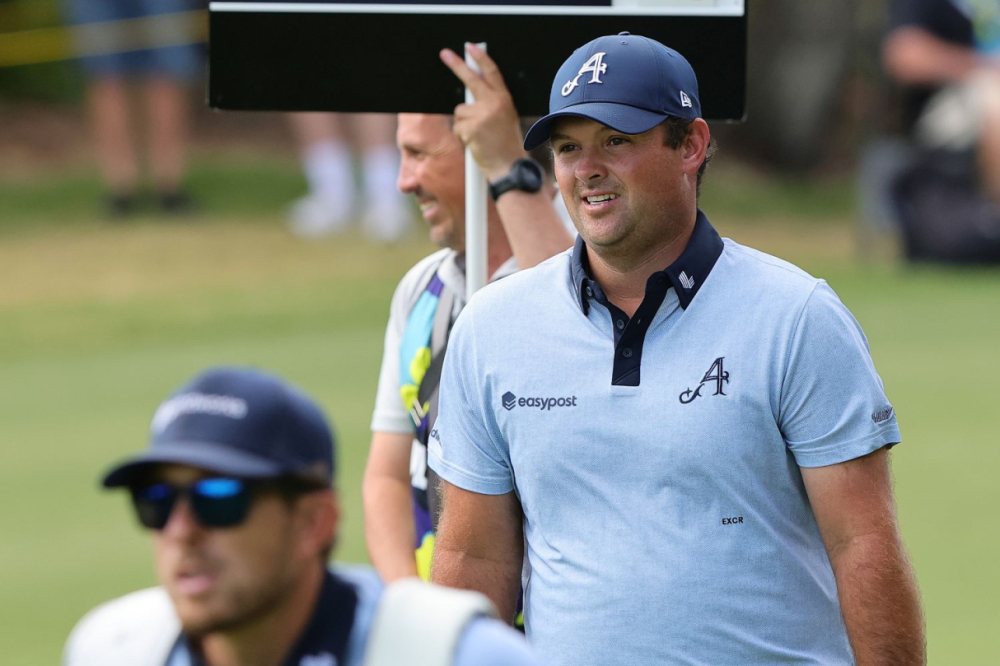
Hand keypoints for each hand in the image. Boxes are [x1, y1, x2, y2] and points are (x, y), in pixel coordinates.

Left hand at [440, 43, 527, 180]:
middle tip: (445, 54)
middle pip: (471, 80)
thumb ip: (491, 104)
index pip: (492, 73)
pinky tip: (475, 143)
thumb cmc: (506, 146)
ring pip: (460, 110)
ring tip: (479, 136)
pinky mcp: (470, 128)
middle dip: (457, 65)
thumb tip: (470, 94)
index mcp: (504, 100)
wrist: (508, 166)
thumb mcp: (505, 119)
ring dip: (464, 123)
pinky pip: (458, 126)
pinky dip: (463, 135)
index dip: (481, 58)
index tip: (470, 48)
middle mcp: (494, 104)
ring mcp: (481, 115)